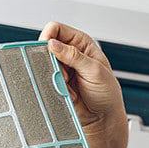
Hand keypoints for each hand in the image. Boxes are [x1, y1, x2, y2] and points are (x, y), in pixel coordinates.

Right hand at [39, 22, 127, 147]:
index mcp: (81, 44)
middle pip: (45, 46)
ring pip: (42, 64)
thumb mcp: (95, 71)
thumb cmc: (107, 93)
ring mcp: (61, 69)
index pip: (57, 29)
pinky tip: (65, 91)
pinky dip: (51, 85)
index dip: (50, 36)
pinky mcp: (54, 82)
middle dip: (50, 59)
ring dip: (52, 74)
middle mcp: (70, 54)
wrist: (102, 118)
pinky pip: (42, 80)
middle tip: (63, 72)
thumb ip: (75, 56)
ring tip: (67, 84)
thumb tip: (54, 44)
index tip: (50, 49)